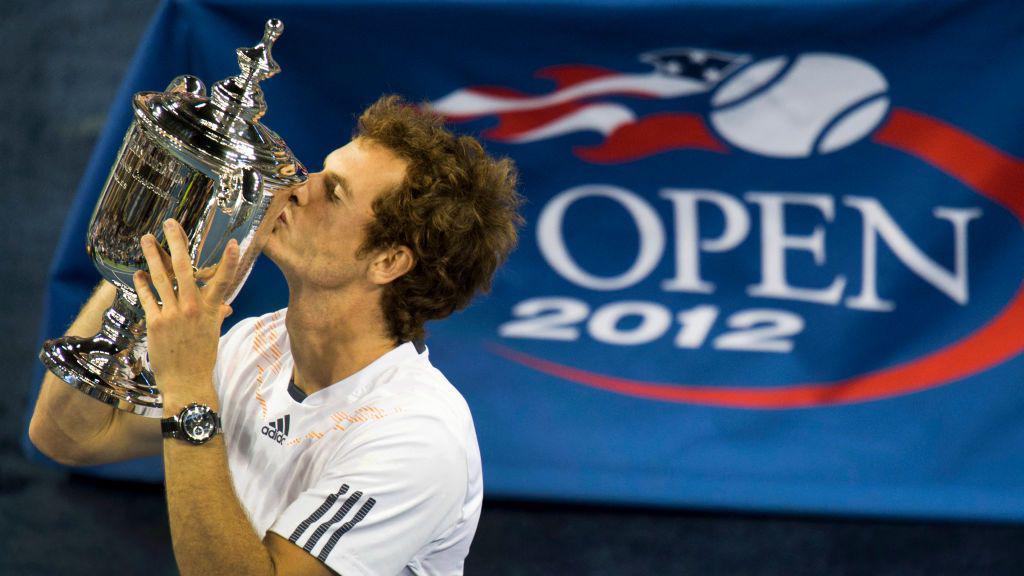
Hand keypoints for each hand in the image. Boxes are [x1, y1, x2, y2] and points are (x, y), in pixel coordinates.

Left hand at [133, 219, 239, 409]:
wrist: (187, 382)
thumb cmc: (202, 359)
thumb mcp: (213, 334)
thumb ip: (215, 315)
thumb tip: (223, 308)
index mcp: (211, 310)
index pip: (225, 282)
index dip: (231, 262)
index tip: (235, 244)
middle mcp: (193, 308)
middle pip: (184, 269)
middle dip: (177, 243)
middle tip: (171, 224)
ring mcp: (173, 314)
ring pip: (161, 278)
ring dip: (152, 256)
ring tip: (146, 240)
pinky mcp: (156, 323)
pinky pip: (147, 297)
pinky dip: (141, 283)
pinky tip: (138, 273)